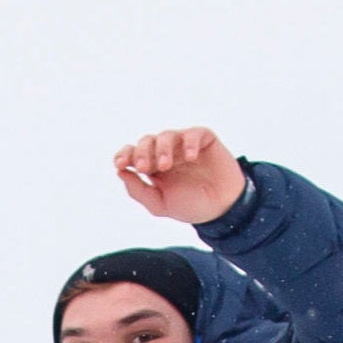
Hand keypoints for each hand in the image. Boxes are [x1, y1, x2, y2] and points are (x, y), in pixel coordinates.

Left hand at [114, 128, 247, 226]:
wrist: (223, 208)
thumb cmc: (192, 206)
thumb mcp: (160, 204)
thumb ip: (139, 191)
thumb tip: (120, 172)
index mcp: (154, 168)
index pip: (133, 153)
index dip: (124, 155)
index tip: (120, 163)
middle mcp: (167, 153)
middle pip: (147, 141)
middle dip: (141, 152)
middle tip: (144, 167)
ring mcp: (185, 145)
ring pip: (167, 135)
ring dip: (162, 149)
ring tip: (165, 166)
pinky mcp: (204, 139)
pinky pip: (193, 134)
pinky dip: (189, 143)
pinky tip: (190, 157)